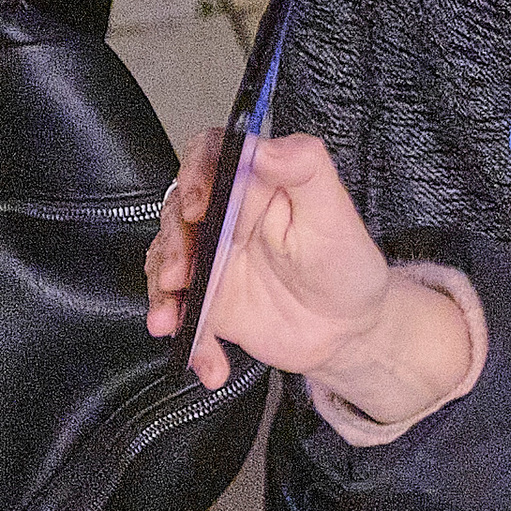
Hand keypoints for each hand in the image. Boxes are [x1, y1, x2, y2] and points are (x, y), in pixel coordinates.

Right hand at [145, 126, 478, 417]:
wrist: (347, 332)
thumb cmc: (345, 267)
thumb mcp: (334, 216)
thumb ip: (305, 170)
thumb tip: (265, 146)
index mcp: (254, 184)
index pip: (209, 158)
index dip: (195, 175)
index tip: (199, 206)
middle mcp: (224, 217)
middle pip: (177, 213)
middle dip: (171, 245)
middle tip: (180, 273)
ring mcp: (210, 259)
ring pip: (165, 264)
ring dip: (163, 295)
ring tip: (172, 322)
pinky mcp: (206, 300)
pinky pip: (182, 315)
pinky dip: (190, 341)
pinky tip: (210, 364)